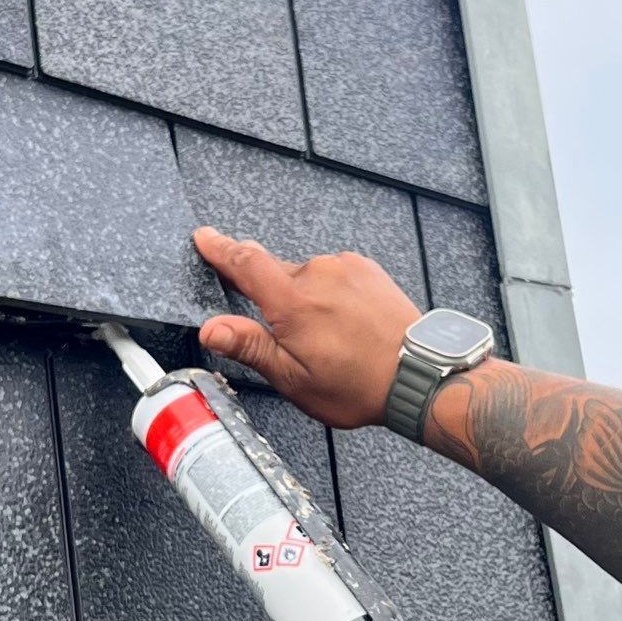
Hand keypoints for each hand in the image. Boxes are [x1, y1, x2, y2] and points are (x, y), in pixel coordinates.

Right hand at [194, 227, 419, 426]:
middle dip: (271, 296)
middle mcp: (317, 273)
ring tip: (327, 337)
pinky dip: (330, 293)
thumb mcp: (294, 377)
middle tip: (287, 331)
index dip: (219, 248)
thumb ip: (250, 346)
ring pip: (306, 276)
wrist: (417, 374)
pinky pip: (333, 273)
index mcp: (292, 302)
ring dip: (305, 298)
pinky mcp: (366, 268)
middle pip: (274, 272)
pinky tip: (344, 322)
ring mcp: (345, 267)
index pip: (244, 262)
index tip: (204, 236)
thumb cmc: (358, 384)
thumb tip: (210, 329)